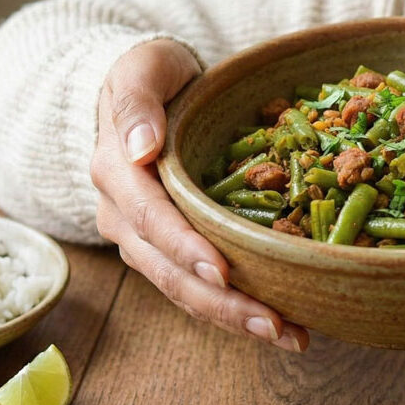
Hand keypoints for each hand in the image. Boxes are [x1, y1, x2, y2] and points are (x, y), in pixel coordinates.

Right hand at [91, 39, 307, 351]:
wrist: (151, 92)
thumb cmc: (155, 75)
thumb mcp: (144, 68)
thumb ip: (137, 100)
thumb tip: (140, 148)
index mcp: (116, 173)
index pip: (148, 218)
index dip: (183, 246)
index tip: (221, 270)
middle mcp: (123, 216)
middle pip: (169, 271)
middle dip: (221, 302)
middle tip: (274, 324)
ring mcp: (145, 240)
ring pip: (184, 290)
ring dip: (234, 318)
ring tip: (289, 336)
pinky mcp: (171, 250)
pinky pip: (198, 287)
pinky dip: (236, 308)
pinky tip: (282, 323)